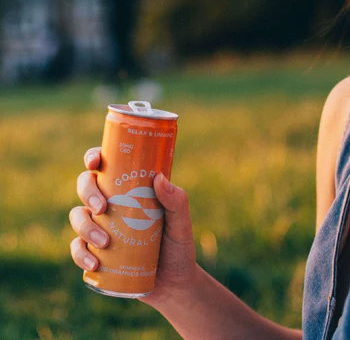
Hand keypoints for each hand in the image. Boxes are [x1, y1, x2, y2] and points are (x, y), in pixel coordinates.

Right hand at [69, 147, 197, 304]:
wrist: (175, 283)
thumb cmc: (178, 245)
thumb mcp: (181, 222)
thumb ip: (177, 201)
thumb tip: (159, 177)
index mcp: (130, 188)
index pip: (106, 165)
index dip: (94, 157)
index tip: (94, 163)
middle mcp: (112, 203)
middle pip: (86, 185)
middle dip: (88, 192)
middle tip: (102, 207)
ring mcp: (101, 227)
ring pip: (78, 216)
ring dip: (85, 227)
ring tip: (105, 242)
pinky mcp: (95, 252)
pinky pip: (77, 248)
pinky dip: (80, 254)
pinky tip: (94, 263)